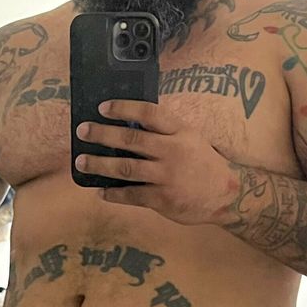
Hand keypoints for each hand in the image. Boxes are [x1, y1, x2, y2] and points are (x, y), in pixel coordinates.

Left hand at [74, 98, 236, 224]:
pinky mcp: (163, 199)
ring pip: (125, 167)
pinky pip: (132, 195)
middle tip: (82, 131)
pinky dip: (114, 193)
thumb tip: (127, 123)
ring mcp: (166, 176)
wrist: (225, 196)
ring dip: (99, 164)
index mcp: (179, 132)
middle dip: (102, 134)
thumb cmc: (203, 163)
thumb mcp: (190, 138)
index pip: (149, 113)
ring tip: (81, 162)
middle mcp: (172, 151)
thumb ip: (165, 131)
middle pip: (131, 139)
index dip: (124, 108)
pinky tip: (101, 191)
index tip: (102, 107)